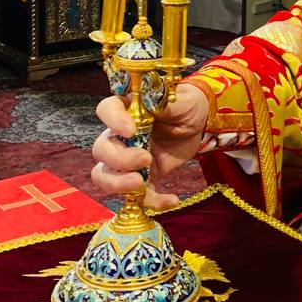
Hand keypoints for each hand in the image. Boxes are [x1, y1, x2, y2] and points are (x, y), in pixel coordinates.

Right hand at [91, 81, 207, 208]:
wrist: (200, 124)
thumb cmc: (186, 105)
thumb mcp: (182, 100)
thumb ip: (164, 102)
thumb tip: (152, 100)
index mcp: (128, 109)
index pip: (106, 110)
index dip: (112, 121)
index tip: (130, 131)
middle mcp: (120, 135)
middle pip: (101, 149)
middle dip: (119, 159)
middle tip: (145, 159)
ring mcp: (127, 158)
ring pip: (105, 175)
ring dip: (117, 184)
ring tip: (140, 184)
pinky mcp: (142, 177)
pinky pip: (136, 196)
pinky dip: (151, 202)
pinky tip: (172, 200)